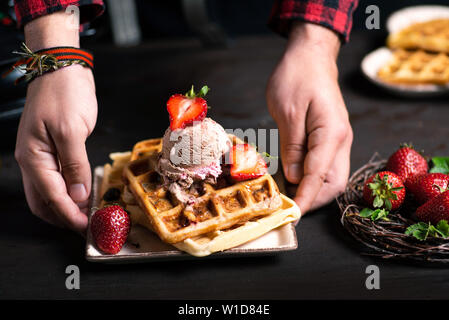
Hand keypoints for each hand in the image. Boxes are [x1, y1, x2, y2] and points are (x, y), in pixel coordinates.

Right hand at [15, 12, 96, 233]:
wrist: (62, 68)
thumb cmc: (64, 93)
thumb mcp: (72, 130)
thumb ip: (74, 166)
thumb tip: (78, 195)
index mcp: (34, 157)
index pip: (52, 198)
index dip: (70, 216)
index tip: (87, 227)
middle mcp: (34, 160)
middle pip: (44, 201)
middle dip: (64, 217)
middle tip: (88, 225)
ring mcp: (42, 155)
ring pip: (49, 192)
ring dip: (67, 206)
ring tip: (88, 213)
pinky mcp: (53, 149)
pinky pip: (58, 178)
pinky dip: (69, 190)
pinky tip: (84, 192)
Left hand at [266, 22, 352, 214]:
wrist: (311, 56)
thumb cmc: (297, 77)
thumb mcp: (287, 112)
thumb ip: (292, 147)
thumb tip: (294, 177)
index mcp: (331, 133)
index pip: (319, 175)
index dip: (305, 198)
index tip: (291, 214)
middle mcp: (340, 140)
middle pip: (333, 183)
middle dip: (312, 199)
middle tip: (287, 206)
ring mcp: (338, 139)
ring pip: (331, 176)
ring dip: (311, 190)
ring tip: (286, 195)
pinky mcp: (331, 137)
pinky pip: (325, 164)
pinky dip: (311, 177)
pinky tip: (292, 178)